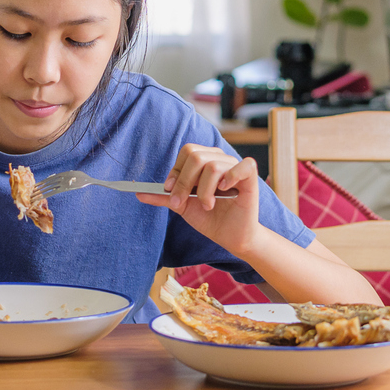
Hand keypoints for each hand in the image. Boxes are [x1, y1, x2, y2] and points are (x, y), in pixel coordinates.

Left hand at [136, 143, 262, 253]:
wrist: (231, 237)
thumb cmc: (210, 219)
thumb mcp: (183, 207)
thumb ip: (164, 197)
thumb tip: (139, 193)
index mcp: (205, 161)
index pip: (187, 152)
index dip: (176, 171)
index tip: (171, 191)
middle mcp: (220, 160)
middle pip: (196, 156)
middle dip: (185, 182)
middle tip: (185, 202)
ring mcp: (236, 167)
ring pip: (213, 166)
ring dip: (205, 191)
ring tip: (207, 205)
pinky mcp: (251, 177)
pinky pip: (243, 165)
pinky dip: (231, 177)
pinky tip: (224, 191)